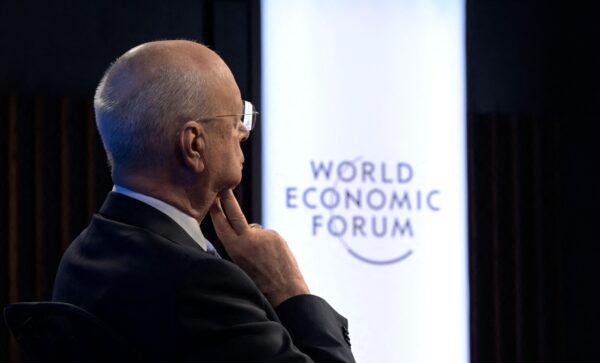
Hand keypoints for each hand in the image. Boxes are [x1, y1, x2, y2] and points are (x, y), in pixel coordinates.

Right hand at [209, 189, 309, 306]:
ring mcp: (264, 235)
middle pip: (235, 213)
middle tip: (224, 188)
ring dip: (255, 239)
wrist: (285, 290)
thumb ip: (237, 247)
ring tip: (262, 259)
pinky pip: (266, 236)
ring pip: (254, 231)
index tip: (213, 198)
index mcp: (235, 248)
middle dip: (228, 200)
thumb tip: (242, 234)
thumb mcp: (239, 267)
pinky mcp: (276, 235)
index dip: (216, 210)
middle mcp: (249, 238)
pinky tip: (271, 258)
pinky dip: (266, 244)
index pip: (222, 224)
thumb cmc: (259, 284)